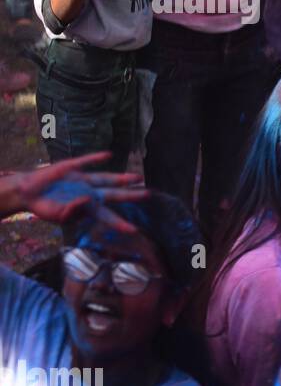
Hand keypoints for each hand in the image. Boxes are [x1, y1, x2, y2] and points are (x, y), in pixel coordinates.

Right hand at [0, 153, 146, 227]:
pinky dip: (96, 158)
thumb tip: (86, 200)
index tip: (134, 230)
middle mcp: (90, 193)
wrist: (28, 193)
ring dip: (121, 177)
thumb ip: (72, 211)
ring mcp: (83, 180)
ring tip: (138, 177)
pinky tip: (108, 155)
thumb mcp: (58, 215)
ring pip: (106, 178)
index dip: (119, 223)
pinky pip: (87, 162)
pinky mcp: (72, 168)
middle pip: (114, 194)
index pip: (107, 217)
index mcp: (88, 208)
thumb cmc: (44, 208)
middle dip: (131, 195)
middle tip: (148, 194)